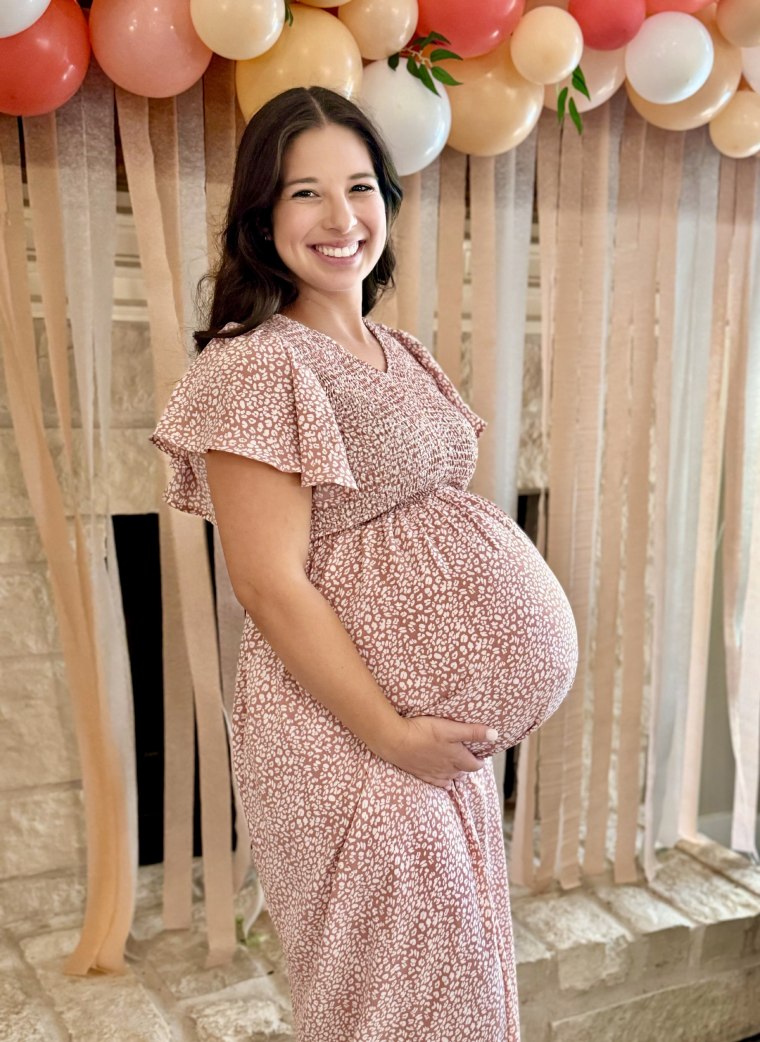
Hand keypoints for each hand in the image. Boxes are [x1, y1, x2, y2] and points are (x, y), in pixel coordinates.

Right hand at [377, 715, 498, 789]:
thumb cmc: (424, 732)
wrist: (395, 741)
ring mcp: (433, 773)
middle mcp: (447, 770)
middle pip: (463, 773)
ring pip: (449, 779)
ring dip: (455, 774)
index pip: (475, 765)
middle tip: (468, 757)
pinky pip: (435, 782)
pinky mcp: (420, 773)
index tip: (481, 755)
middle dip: (467, 766)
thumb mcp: (451, 729)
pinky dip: (441, 781)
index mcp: (457, 759)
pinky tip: (440, 778)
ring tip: (455, 767)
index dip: (480, 761)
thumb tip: (495, 735)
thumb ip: (473, 732)